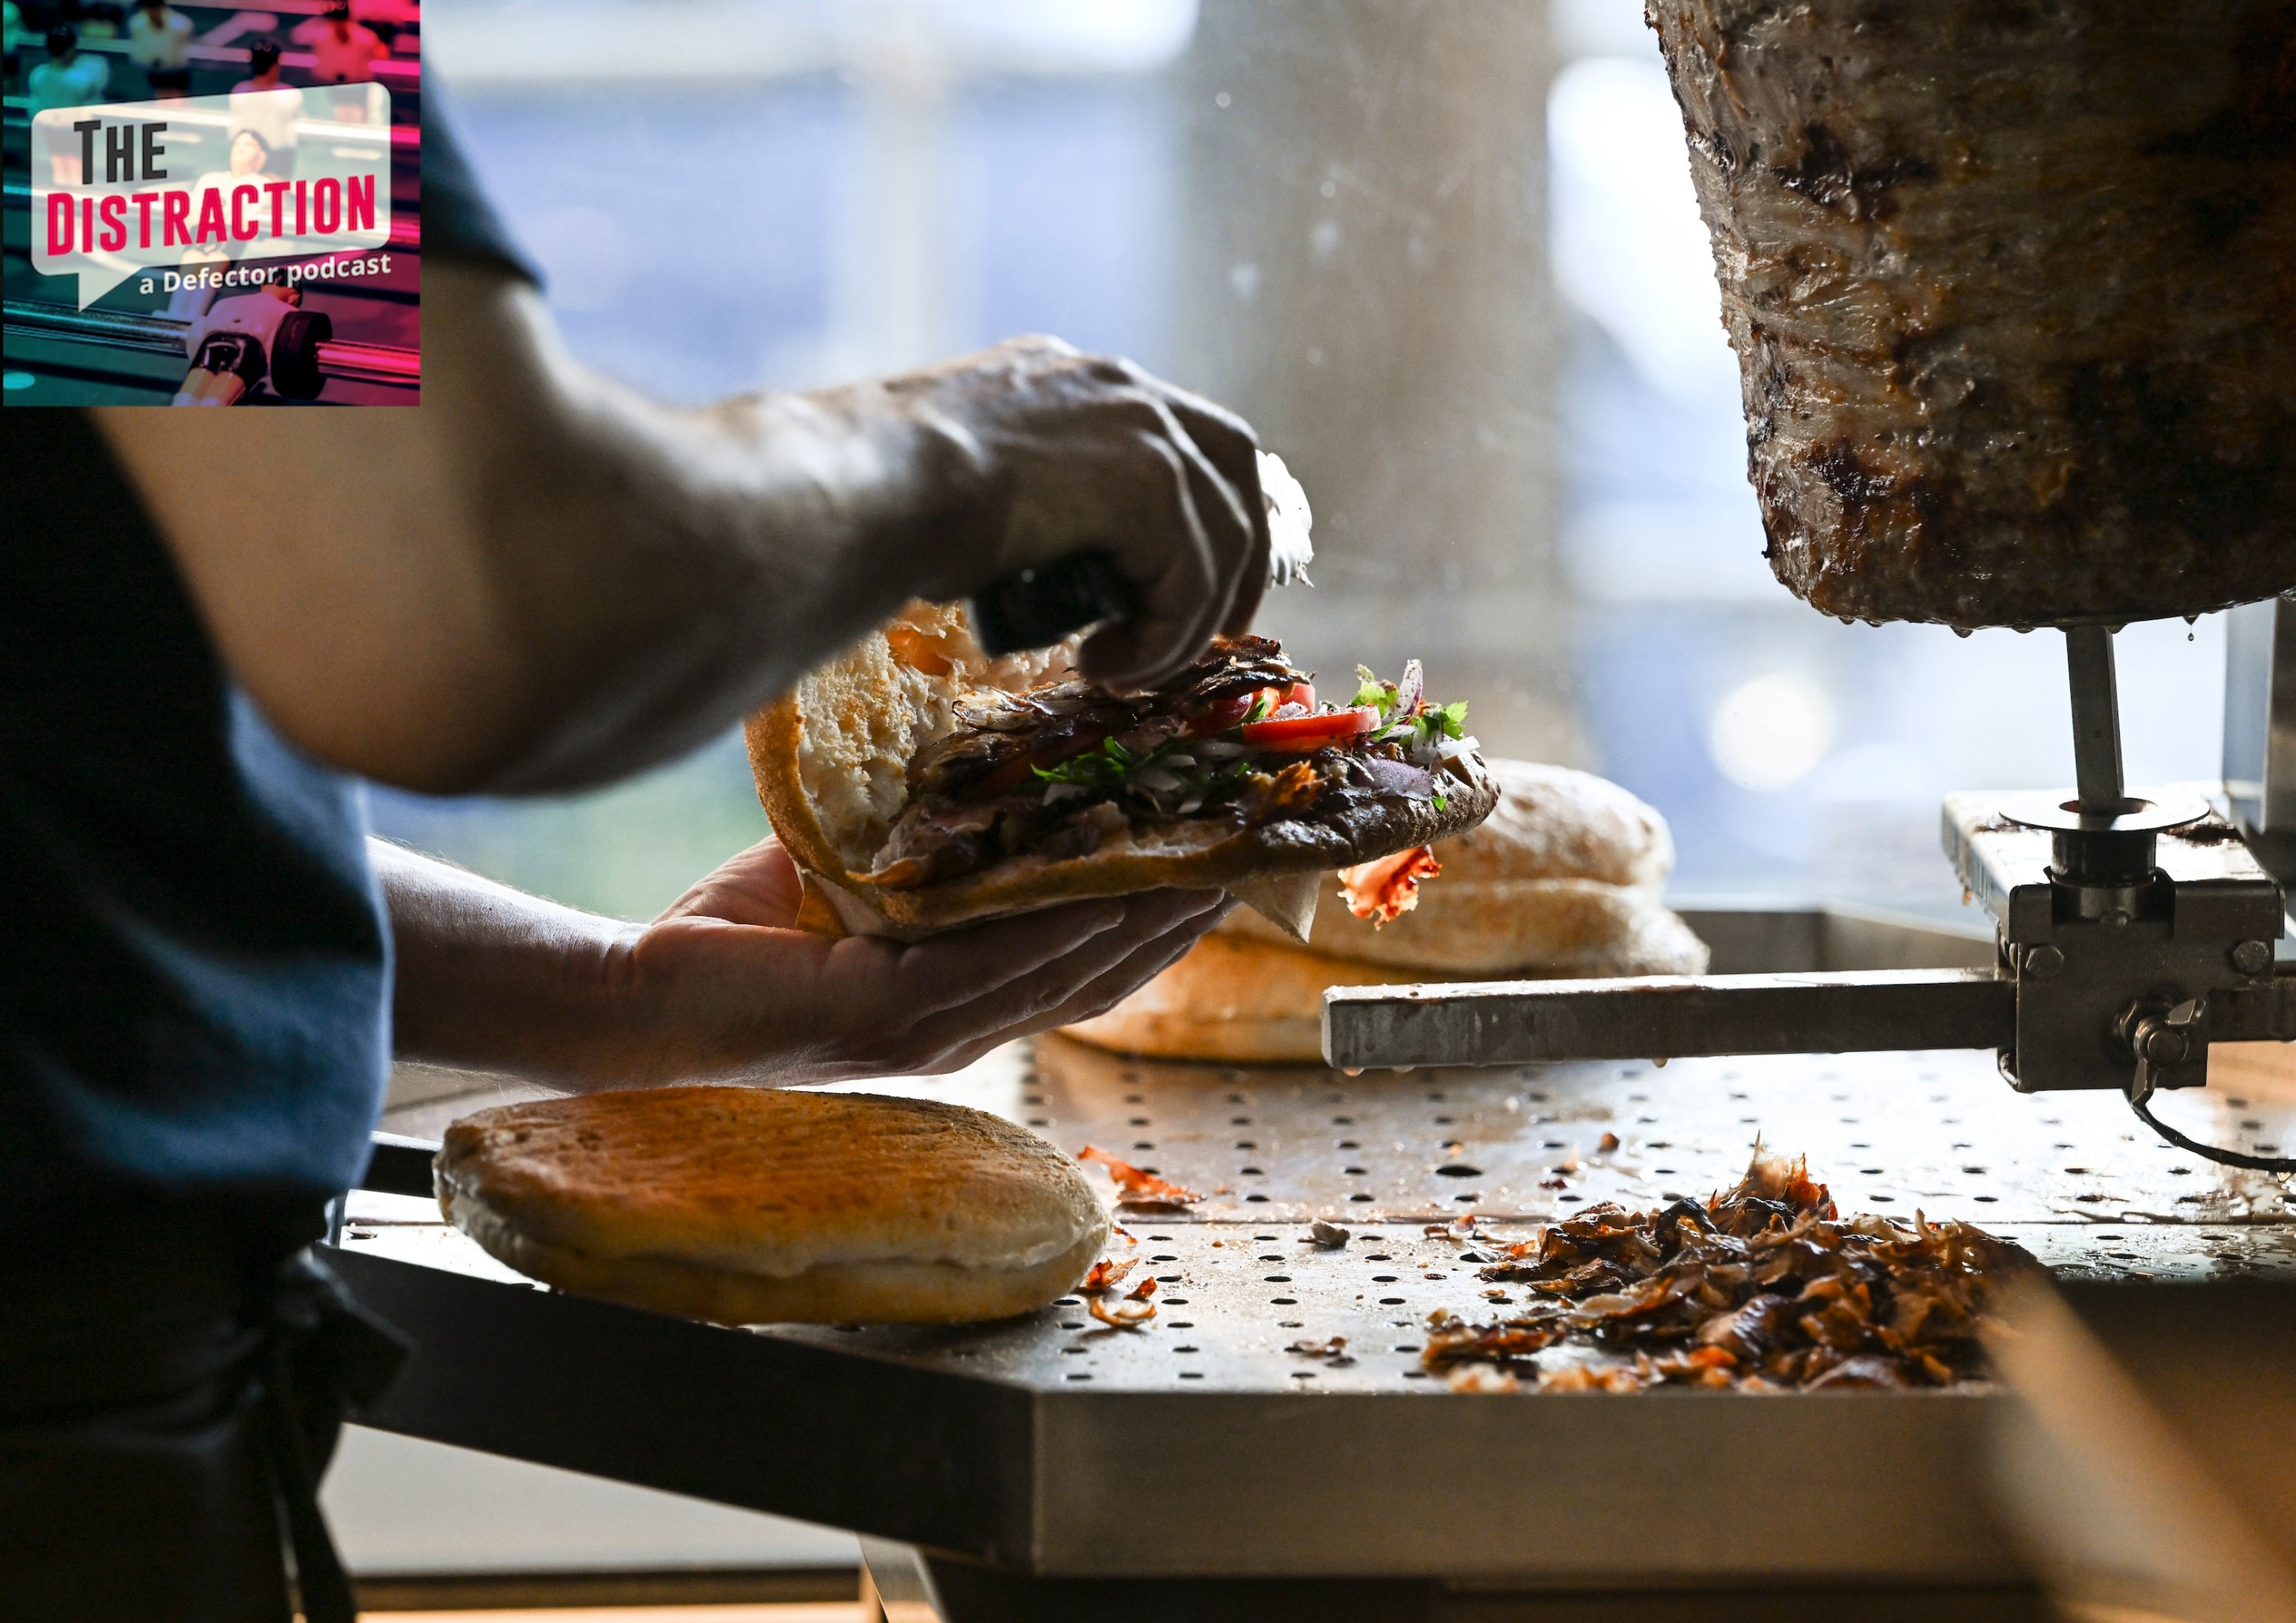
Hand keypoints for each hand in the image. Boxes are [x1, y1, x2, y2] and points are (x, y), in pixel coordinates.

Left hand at [609, 839, 1234, 1085]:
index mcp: (958, 994)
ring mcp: (932, 1030)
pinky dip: (1057, 931)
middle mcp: (961, 1023)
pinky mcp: (889, 1017)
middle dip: (1177, 917)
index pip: (1082, 960)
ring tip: (1203, 868)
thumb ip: (913, 838)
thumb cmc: (732, 933)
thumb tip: (963, 750)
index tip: (1216, 854)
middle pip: (1101, 973)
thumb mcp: (846, 871)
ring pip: (1066, 975)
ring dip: (1142, 923)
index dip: (1155, 915)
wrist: (637, 993)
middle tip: (1245, 857)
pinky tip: (1105, 893)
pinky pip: (996, 970)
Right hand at [822, 335, 1271, 689]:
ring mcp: (1142, 427)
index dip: (1206, 503)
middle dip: (1241, 553)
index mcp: (1071, 380)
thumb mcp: (962, 484)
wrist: (867, 487)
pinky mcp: (1152, 481)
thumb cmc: (879, 497)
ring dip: (1183, 621)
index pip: (1177, 430)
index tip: (1198, 574)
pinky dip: (1163, 639)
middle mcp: (1118, 388)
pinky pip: (1192, 579)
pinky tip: (1104, 665)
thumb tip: (1032, 566)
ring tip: (1122, 671)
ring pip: (1220, 536)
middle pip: (1233, 463)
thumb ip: (1023, 505)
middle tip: (1222, 631)